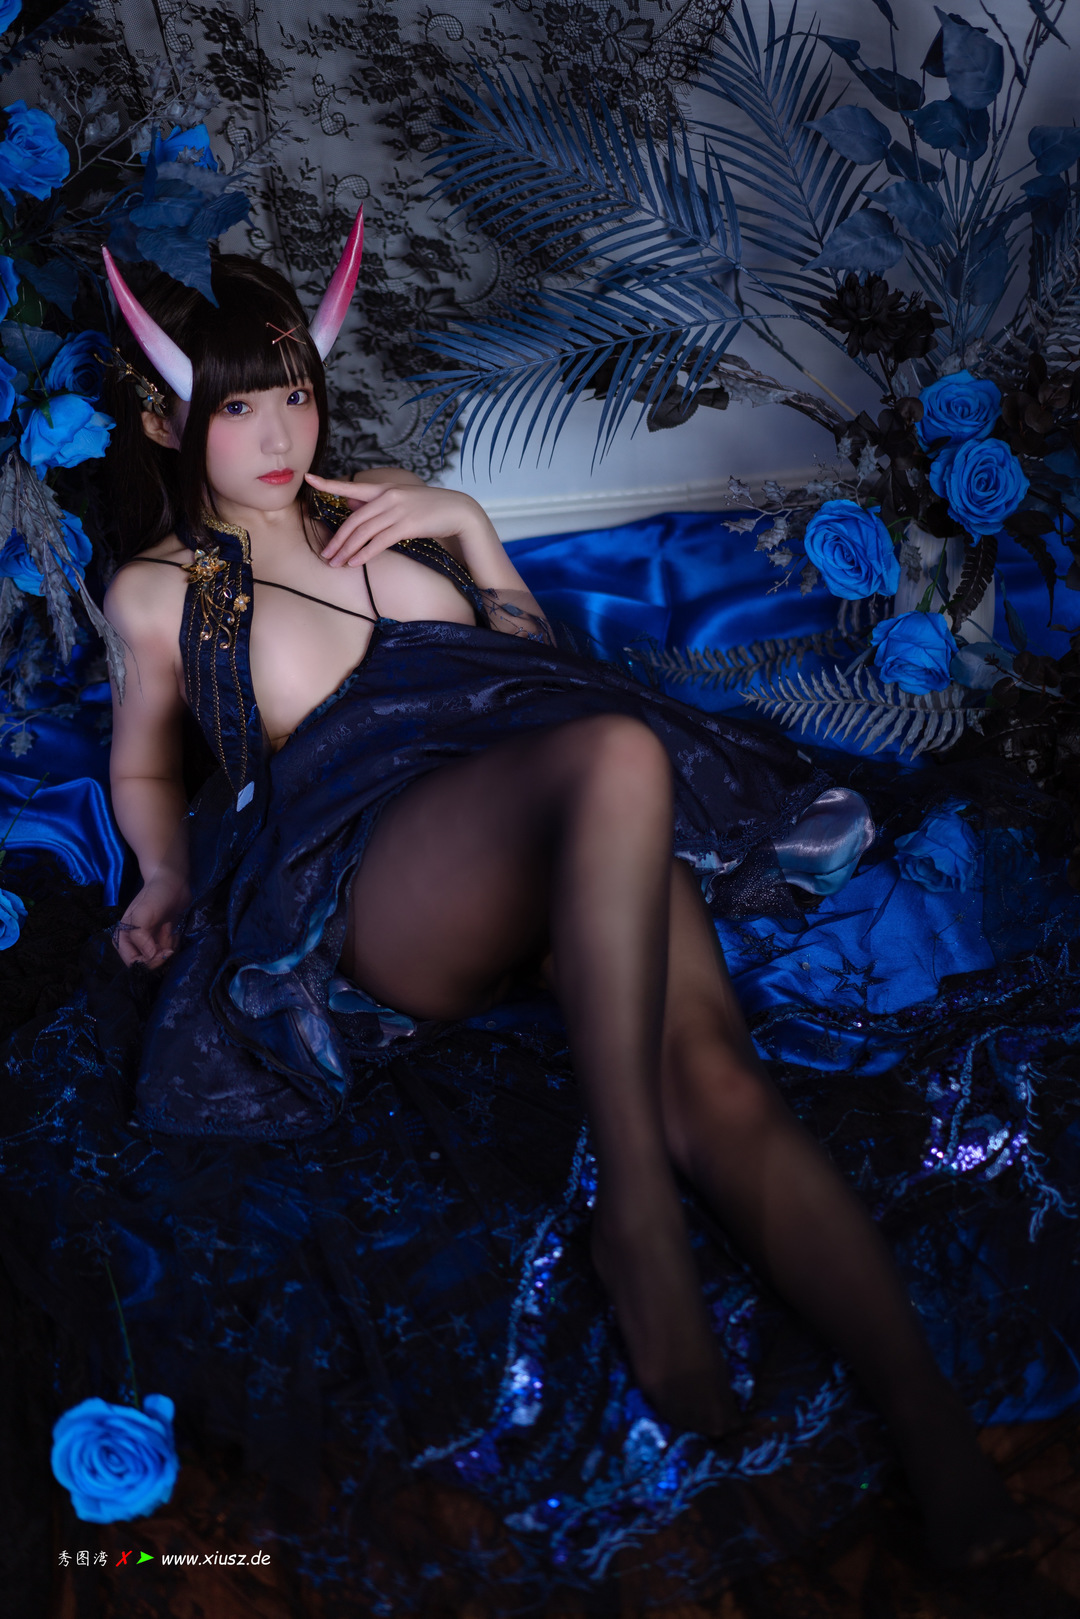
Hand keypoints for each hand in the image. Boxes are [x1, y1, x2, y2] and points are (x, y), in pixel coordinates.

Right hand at [112, 869, 189, 968]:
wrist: (173, 883)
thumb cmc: (155, 895)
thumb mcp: (143, 914)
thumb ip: (140, 937)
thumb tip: (150, 956)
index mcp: (123, 938)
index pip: (133, 963)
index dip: (149, 962)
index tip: (164, 952)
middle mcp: (134, 943)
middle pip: (148, 963)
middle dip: (161, 953)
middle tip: (168, 936)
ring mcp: (149, 942)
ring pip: (160, 959)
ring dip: (168, 946)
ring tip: (169, 928)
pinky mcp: (162, 939)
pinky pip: (169, 952)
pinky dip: (174, 943)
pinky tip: (173, 929)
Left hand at [306, 472, 484, 567]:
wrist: (457, 510)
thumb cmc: (428, 507)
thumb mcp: (401, 500)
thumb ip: (376, 502)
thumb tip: (351, 502)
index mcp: (384, 488)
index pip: (351, 486)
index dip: (328, 483)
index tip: (308, 478)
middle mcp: (387, 497)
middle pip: (354, 519)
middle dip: (337, 539)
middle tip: (326, 554)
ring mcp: (397, 510)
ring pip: (363, 532)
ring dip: (347, 550)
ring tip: (336, 563)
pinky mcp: (406, 525)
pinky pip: (379, 542)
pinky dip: (365, 553)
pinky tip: (355, 562)